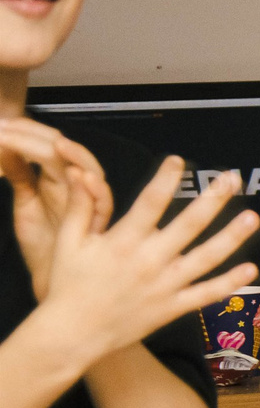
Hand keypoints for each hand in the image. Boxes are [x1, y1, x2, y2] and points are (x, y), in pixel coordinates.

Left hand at [0, 120, 114, 300]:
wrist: (51, 283)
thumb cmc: (44, 248)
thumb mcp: (24, 204)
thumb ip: (17, 174)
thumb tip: (3, 146)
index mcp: (58, 179)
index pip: (47, 144)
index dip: (25, 130)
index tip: (1, 124)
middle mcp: (75, 188)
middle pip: (68, 151)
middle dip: (39, 136)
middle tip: (9, 128)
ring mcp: (86, 205)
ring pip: (90, 170)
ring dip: (74, 155)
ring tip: (57, 144)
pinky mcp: (92, 227)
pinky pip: (102, 205)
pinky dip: (94, 190)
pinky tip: (82, 177)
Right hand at [22, 157, 259, 370]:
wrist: (72, 334)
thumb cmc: (68, 285)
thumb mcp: (67, 242)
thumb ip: (80, 207)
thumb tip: (83, 173)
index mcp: (122, 242)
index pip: (150, 202)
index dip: (166, 179)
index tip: (178, 161)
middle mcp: (148, 261)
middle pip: (189, 224)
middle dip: (213, 199)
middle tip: (232, 178)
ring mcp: (164, 286)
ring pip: (206, 258)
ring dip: (232, 237)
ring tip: (253, 217)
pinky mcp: (172, 308)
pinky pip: (206, 294)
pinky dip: (230, 282)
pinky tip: (251, 268)